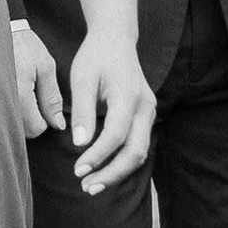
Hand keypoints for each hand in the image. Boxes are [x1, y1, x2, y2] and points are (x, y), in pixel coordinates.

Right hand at [9, 20, 64, 134]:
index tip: (41, 98)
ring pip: (8, 124)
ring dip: (17, 114)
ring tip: (16, 88)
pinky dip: (3, 108)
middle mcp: (1, 101)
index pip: (36, 129)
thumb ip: (52, 98)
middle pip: (21, 131)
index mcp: (20, 94)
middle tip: (29, 90)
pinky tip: (5, 91)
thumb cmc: (22, 44)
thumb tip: (58, 125)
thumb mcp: (45, 66)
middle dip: (30, 117)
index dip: (44, 119)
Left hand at [59, 26, 154, 195]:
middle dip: (111, 173)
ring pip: (140, 152)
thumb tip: (80, 144)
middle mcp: (145, 107)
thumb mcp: (82, 79)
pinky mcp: (146, 117)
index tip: (78, 170)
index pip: (116, 135)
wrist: (116, 40)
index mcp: (128, 96)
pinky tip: (104, 171)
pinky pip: (138, 145)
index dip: (98, 156)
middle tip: (87, 187)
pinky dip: (122, 161)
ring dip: (117, 172)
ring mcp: (149, 112)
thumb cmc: (96, 58)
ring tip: (92, 184)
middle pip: (135, 151)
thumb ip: (83, 111)